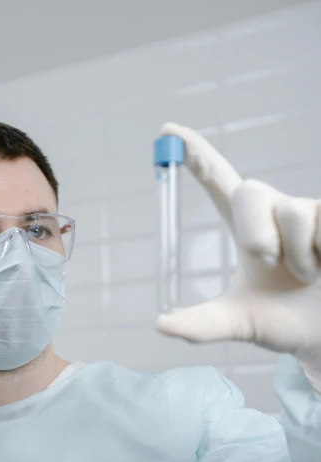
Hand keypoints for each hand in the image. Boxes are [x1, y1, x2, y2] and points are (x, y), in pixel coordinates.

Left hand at [156, 123, 320, 390]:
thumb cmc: (284, 322)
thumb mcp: (239, 323)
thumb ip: (201, 325)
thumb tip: (160, 325)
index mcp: (249, 229)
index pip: (220, 182)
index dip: (198, 157)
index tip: (169, 131)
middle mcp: (278, 212)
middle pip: (252, 191)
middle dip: (255, 232)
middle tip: (266, 263)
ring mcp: (313, 212)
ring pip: (295, 211)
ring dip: (297, 255)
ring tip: (308, 276)